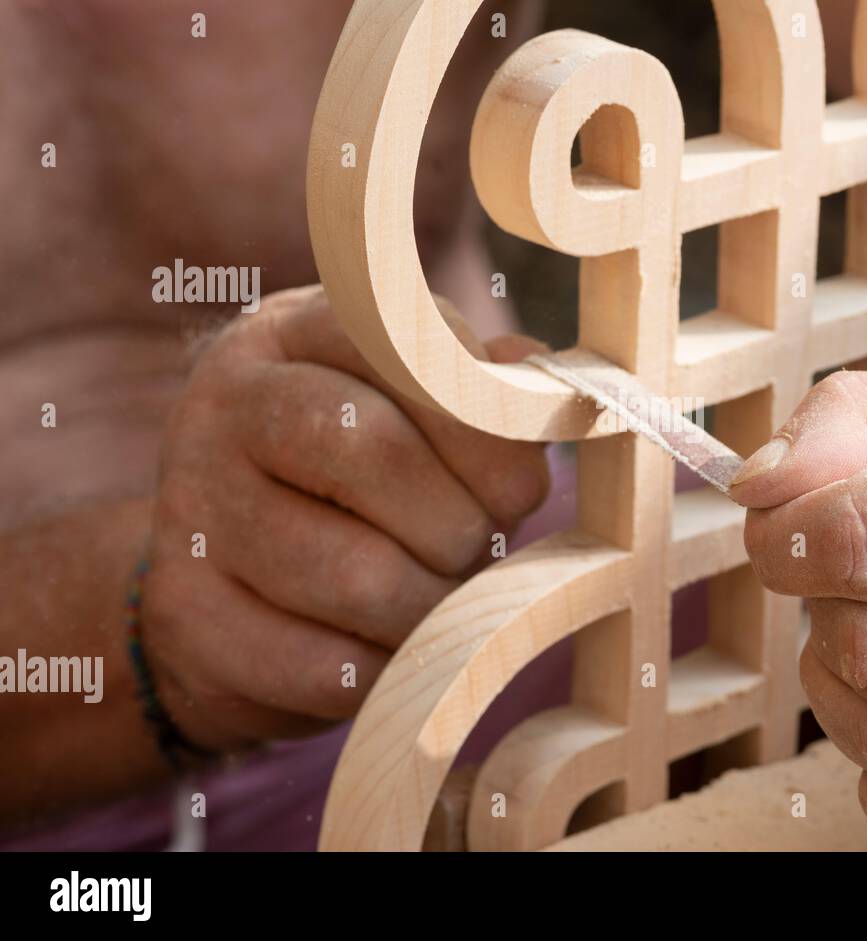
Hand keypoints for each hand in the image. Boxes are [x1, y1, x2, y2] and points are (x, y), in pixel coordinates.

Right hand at [142, 286, 549, 751]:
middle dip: (461, 523)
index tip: (520, 483)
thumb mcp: (416, 412)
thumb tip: (541, 374)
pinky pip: (329, 665)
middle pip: (377, 453)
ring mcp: (192, 510)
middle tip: (476, 549)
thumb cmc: (361, 482)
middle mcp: (223, 406)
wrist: (234, 581)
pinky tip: (390, 648)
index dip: (487, 427)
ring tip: (439, 598)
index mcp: (291, 333)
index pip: (405, 350)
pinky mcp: (188, 615)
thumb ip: (482, 391)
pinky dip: (387, 669)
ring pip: (359, 576)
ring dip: (433, 607)